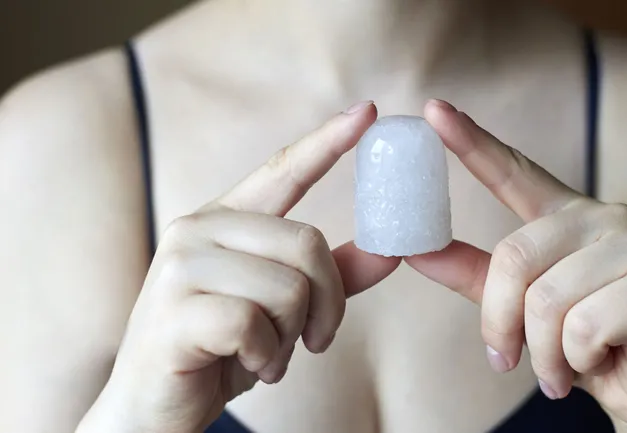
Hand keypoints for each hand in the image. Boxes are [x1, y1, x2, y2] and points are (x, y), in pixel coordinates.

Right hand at [77, 101, 400, 432]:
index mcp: (225, 220)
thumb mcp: (282, 309)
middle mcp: (198, 229)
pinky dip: (265, 357)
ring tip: (266, 353)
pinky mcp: (172, 310)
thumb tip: (390, 252)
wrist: (153, 408)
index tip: (368, 112)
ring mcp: (180, 266)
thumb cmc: (220, 350)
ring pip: (288, 288)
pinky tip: (246, 365)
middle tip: (313, 339)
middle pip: (307, 244)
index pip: (283, 170)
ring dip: (291, 336)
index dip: (327, 141)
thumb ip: (331, 277)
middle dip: (326, 304)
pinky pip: (254, 324)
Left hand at [407, 100, 626, 430]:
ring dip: (543, 353)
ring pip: (547, 300)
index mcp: (566, 216)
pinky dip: (577, 360)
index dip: (472, 142)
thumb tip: (415, 251)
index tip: (434, 110)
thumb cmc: (582, 344)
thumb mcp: (519, 307)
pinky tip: (602, 360)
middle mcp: (604, 217)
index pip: (514, 170)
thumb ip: (474, 274)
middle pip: (515, 257)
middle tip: (508, 359)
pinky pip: (584, 326)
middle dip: (502, 322)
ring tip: (562, 368)